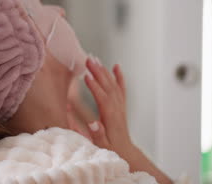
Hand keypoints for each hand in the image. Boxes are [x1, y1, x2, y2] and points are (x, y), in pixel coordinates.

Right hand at [67, 57, 172, 183]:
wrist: (126, 152)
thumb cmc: (111, 150)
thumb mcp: (102, 146)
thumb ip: (97, 134)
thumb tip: (93, 122)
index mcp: (111, 118)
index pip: (103, 99)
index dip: (95, 87)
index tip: (86, 76)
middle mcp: (117, 109)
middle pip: (108, 87)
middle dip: (98, 72)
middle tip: (88, 59)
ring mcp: (120, 106)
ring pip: (113, 85)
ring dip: (104, 71)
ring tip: (94, 59)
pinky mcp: (121, 105)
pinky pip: (121, 88)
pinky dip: (119, 76)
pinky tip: (116, 66)